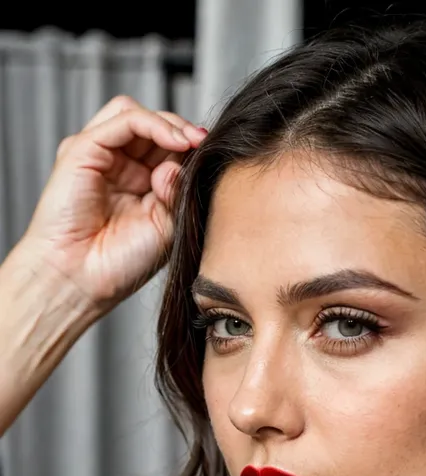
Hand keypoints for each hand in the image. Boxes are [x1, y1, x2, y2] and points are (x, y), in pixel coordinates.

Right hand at [19, 96, 206, 311]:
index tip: (213, 154)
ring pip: (136, 115)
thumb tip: (182, 156)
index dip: (190, 147)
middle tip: (204, 144)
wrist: (83, 281)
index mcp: (139, 185)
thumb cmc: (120, 264)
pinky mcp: (83, 149)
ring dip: (169, 123)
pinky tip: (175, 141)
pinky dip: (153, 124)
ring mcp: (100, 156)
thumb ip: (177, 190)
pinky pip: (124, 119)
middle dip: (183, 131)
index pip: (167, 148)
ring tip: (190, 142)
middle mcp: (118, 167)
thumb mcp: (165, 225)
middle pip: (152, 126)